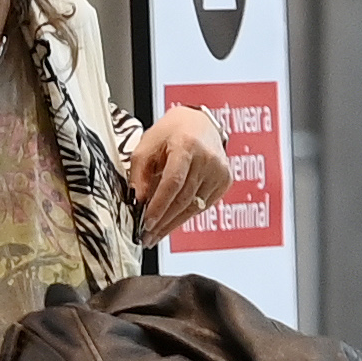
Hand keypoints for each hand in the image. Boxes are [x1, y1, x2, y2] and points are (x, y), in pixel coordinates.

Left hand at [122, 106, 230, 239]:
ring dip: (172, 224)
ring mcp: (220, 171)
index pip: (173, 182)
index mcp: (187, 145)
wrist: (198, 123)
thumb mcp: (146, 147)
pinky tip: (170, 224)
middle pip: (184, 198)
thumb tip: (137, 203)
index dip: (159, 205)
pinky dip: (185, 216)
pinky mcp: (224, 181)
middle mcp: (208, 158)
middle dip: (163, 221)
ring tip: (154, 236)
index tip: (146, 223)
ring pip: (194, 206)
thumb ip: (139, 175)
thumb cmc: (169, 134)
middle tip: (146, 237)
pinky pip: (202, 205)